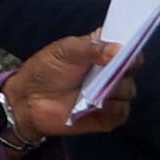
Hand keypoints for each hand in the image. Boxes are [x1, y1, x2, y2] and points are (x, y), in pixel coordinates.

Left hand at [0, 36, 134, 143]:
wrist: (28, 100)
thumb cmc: (45, 69)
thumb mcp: (65, 50)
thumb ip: (92, 48)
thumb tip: (120, 50)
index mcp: (103, 49)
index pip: (127, 43)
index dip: (132, 43)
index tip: (130, 46)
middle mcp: (110, 70)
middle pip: (132, 68)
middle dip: (125, 68)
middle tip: (112, 68)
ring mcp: (110, 94)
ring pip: (129, 90)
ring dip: (117, 88)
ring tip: (98, 88)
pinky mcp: (106, 116)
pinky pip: (121, 113)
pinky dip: (114, 108)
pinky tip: (99, 104)